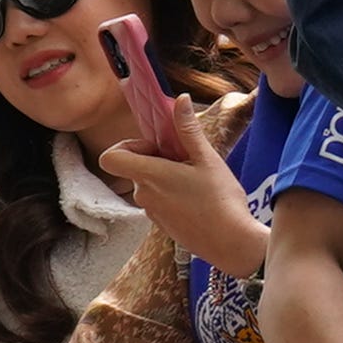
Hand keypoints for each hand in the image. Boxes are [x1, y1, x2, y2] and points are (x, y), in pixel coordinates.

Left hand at [98, 138, 267, 277]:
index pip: (111, 157)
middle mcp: (143, 194)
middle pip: (135, 168)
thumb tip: (180, 99)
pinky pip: (159, 201)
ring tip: (198, 182)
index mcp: (150, 175)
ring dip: (166, 178)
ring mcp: (151, 212)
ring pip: (149, 185)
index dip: (128, 146)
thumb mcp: (207, 159)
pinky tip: (199, 200)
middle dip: (157, 160)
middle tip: (188, 162)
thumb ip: (188, 130)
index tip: (157, 148)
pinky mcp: (162, 225)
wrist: (231, 243)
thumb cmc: (221, 200)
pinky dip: (172, 195)